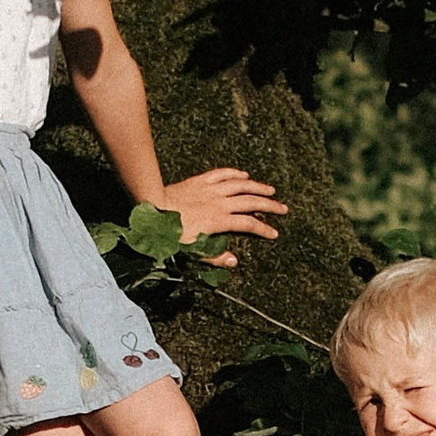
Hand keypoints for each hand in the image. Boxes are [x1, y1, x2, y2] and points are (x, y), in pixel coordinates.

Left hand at [162, 168, 285, 269]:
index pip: (248, 224)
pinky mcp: (200, 181)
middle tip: (283, 208)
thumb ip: (213, 257)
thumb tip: (234, 261)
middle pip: (250, 201)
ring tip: (270, 189)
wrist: (152, 206)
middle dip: (269, 205)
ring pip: (240, 185)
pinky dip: (235, 173)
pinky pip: (222, 174)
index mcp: (218, 220)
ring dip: (257, 187)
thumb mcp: (189, 250)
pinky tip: (244, 175)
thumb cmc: (169, 232)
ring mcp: (210, 189)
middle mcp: (218, 202)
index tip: (274, 233)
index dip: (263, 228)